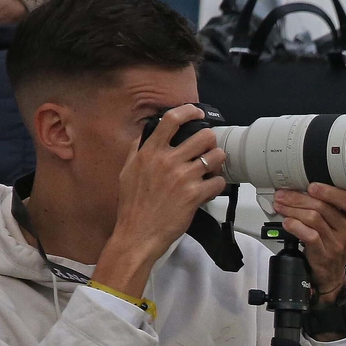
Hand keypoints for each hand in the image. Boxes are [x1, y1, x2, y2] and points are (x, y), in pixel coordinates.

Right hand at [94, 104, 229, 297]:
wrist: (138, 233)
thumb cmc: (132, 206)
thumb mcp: (126, 172)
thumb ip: (137, 150)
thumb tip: (145, 135)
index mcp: (149, 152)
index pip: (171, 121)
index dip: (188, 112)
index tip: (197, 113)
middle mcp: (167, 161)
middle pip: (203, 137)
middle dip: (211, 141)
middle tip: (210, 148)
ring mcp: (183, 177)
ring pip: (216, 157)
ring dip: (219, 162)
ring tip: (214, 169)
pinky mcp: (195, 195)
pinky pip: (218, 182)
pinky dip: (218, 185)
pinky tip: (211, 189)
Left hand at [271, 183, 345, 302]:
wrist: (331, 274)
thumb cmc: (333, 244)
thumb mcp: (340, 224)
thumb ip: (329, 206)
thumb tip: (300, 189)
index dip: (329, 192)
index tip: (311, 186)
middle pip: (324, 207)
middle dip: (299, 198)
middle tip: (283, 195)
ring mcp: (338, 244)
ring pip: (313, 218)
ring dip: (292, 210)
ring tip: (281, 206)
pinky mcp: (325, 255)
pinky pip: (309, 235)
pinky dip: (295, 226)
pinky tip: (287, 222)